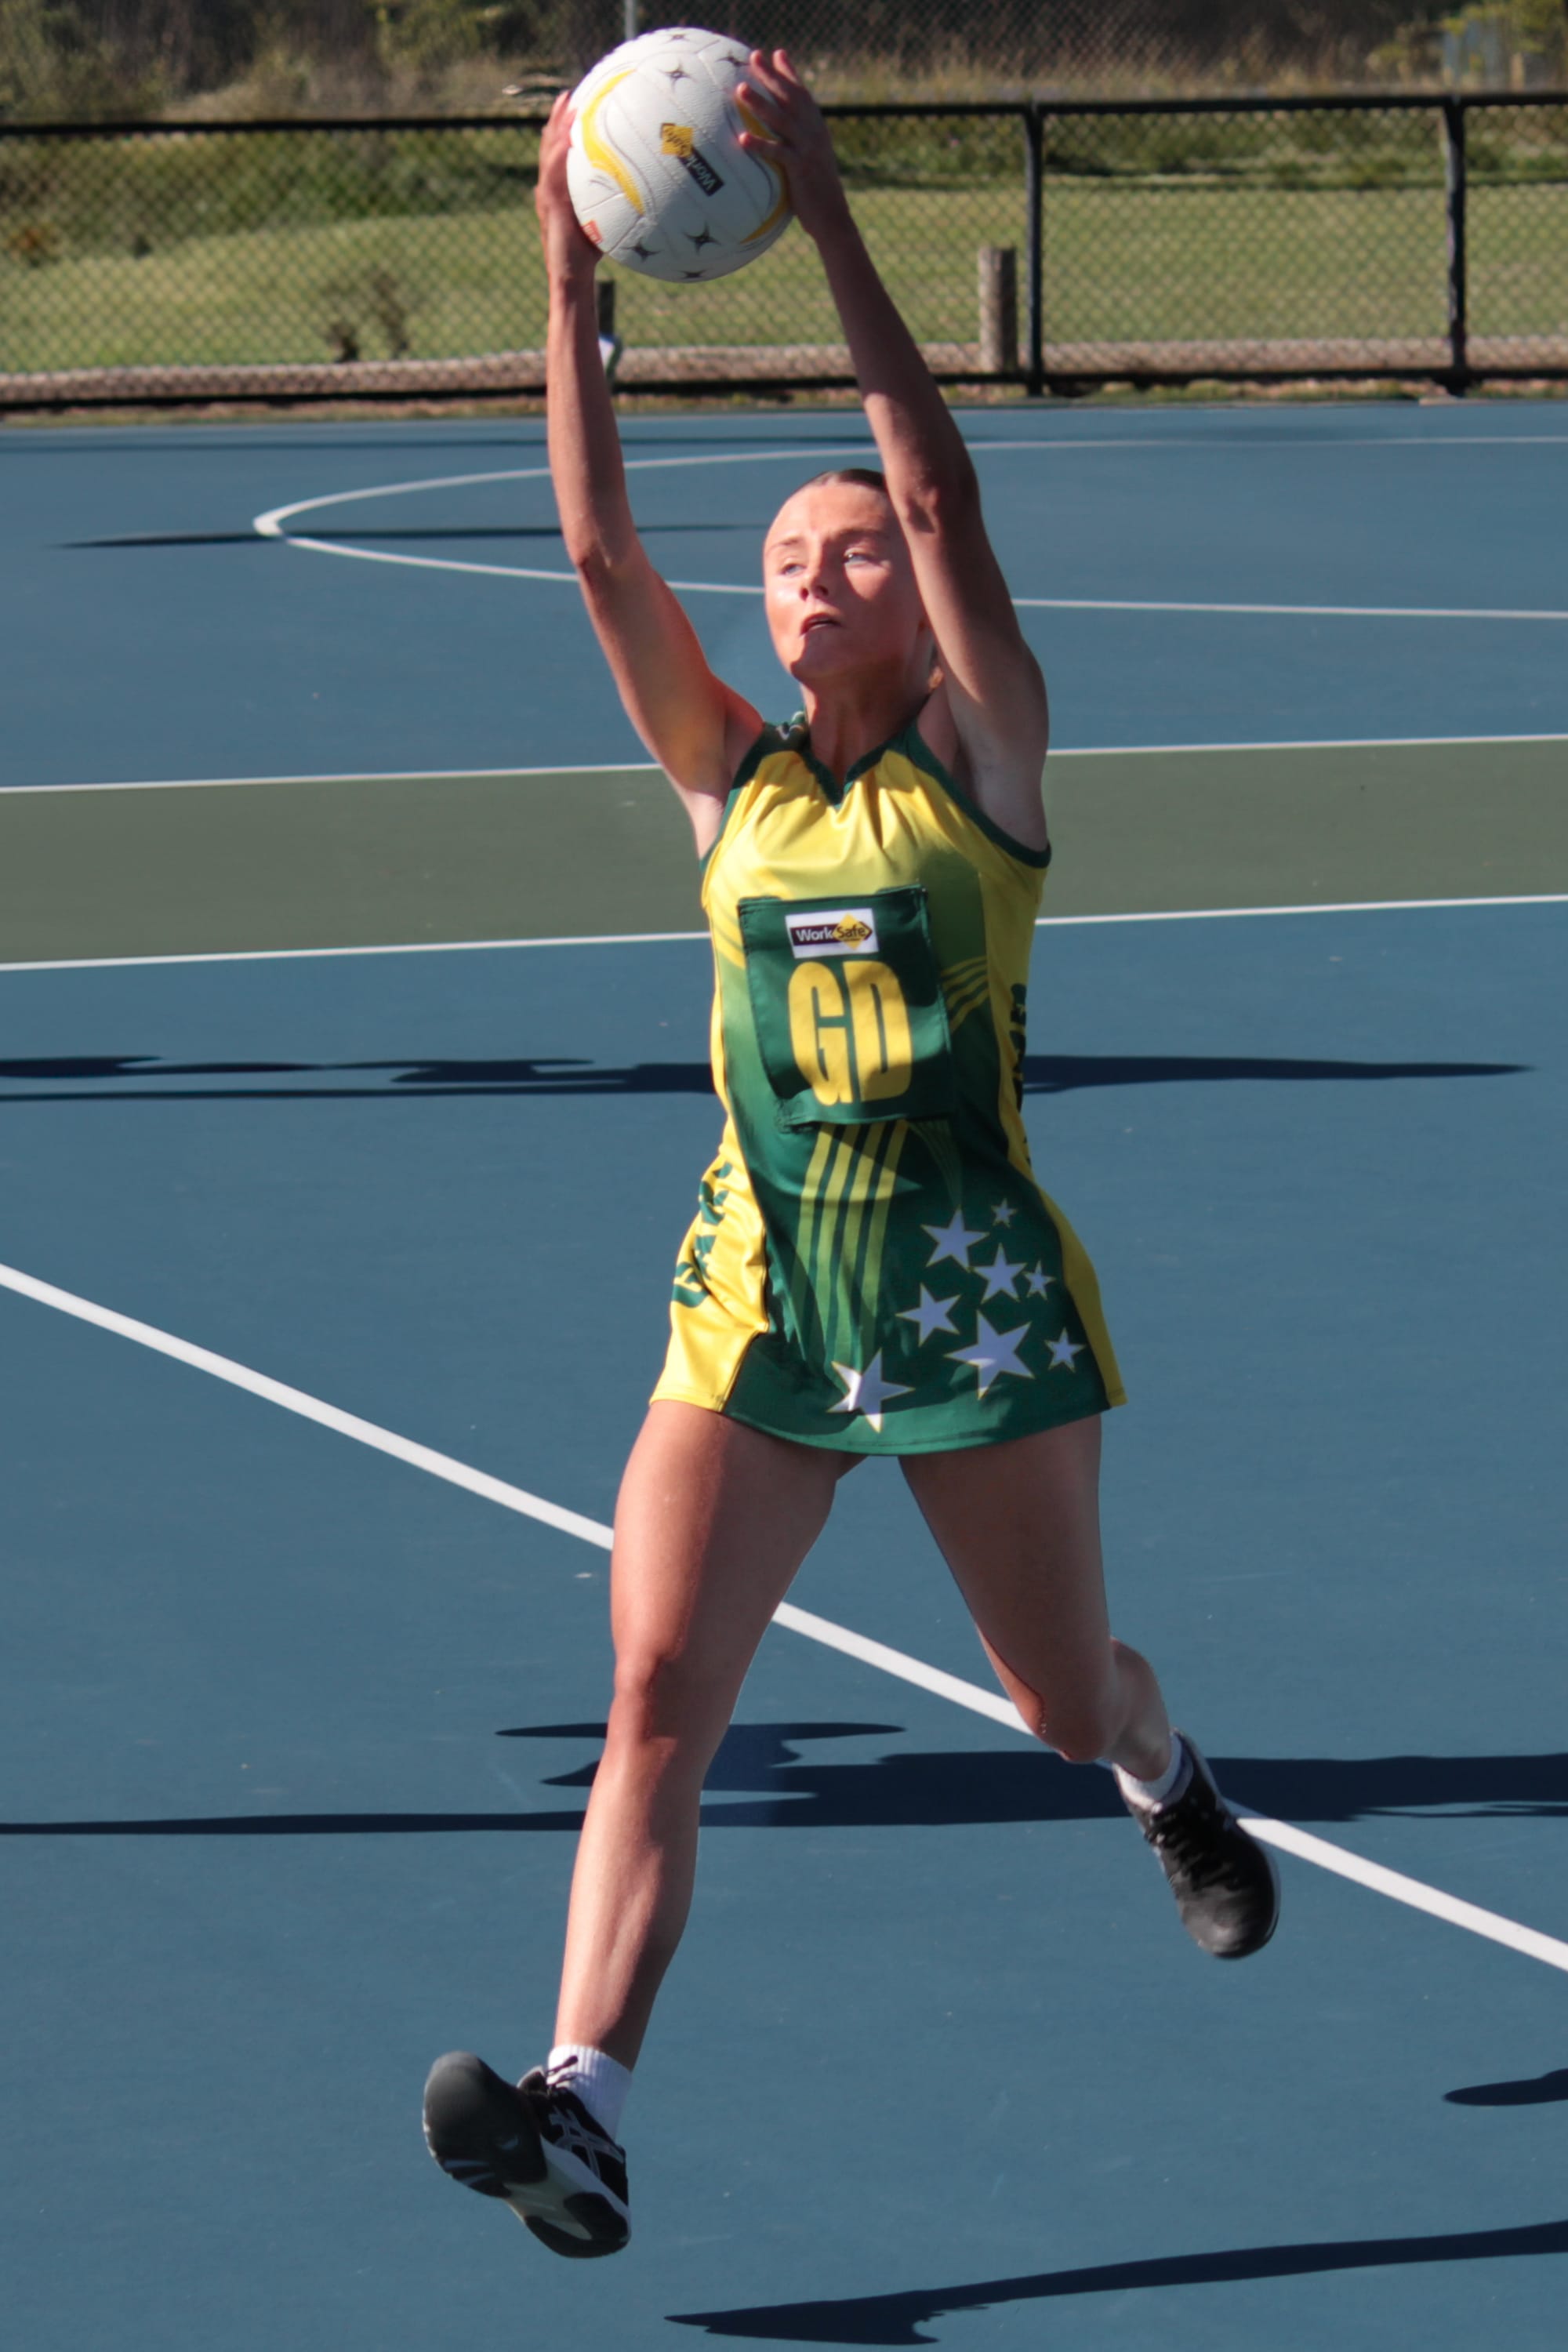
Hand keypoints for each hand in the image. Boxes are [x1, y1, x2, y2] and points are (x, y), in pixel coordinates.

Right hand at [535, 88, 599, 282]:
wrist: (573, 275)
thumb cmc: (591, 252)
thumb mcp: (606, 220)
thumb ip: (616, 202)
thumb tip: (647, 192)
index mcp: (561, 189)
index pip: (561, 153)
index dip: (565, 129)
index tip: (577, 105)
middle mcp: (550, 188)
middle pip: (550, 146)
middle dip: (556, 119)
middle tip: (567, 95)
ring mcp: (547, 196)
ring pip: (548, 154)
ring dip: (556, 129)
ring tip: (565, 106)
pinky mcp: (549, 207)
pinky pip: (553, 174)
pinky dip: (560, 155)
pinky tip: (569, 139)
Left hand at [735, 49, 851, 245]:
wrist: (834, 218)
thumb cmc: (818, 194)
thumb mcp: (811, 162)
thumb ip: (799, 144)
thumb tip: (785, 138)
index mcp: (817, 129)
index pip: (802, 94)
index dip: (790, 73)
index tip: (777, 54)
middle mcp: (814, 133)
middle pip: (790, 98)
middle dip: (771, 76)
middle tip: (754, 57)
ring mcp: (808, 149)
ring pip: (781, 119)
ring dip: (759, 103)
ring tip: (740, 88)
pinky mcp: (801, 169)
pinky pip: (777, 153)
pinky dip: (760, 145)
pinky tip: (742, 138)